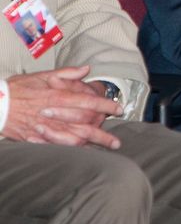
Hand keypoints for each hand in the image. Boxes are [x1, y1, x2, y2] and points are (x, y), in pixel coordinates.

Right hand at [3, 67, 122, 147]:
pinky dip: (74, 150)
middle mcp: (56, 114)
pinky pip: (60, 146)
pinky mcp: (37, 139)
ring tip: (108, 148)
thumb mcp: (42, 75)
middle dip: (104, 132)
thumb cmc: (18, 89)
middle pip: (86, 124)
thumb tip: (86, 69)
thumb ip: (67, 73)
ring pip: (75, 138)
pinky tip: (85, 153)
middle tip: (117, 139)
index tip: (119, 109)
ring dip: (94, 144)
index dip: (106, 105)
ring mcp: (47, 128)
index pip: (89, 102)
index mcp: (58, 97)